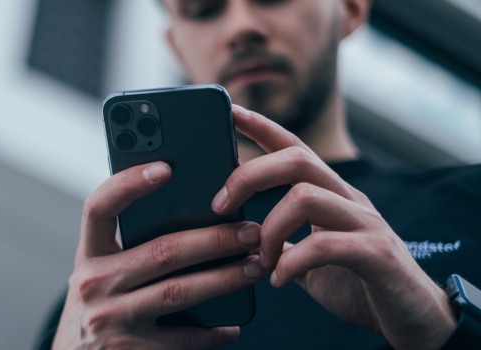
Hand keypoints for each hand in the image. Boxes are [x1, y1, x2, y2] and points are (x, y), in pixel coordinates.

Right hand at [52, 161, 265, 348]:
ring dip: (224, 278)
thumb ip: (129, 245)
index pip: (99, 207)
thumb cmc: (100, 304)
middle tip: (250, 232)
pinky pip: (182, 339)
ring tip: (255, 267)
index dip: (128, 184)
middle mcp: (93, 284)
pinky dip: (212, 332)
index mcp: (88, 254)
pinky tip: (232, 324)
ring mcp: (110, 320)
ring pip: (179, 291)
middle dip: (214, 238)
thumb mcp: (101, 271)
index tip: (166, 167)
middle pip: (161, 251)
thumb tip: (193, 212)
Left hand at [210, 104, 456, 349]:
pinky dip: (291, 263)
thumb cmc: (361, 287)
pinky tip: (279, 280)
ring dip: (269, 229)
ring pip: (305, 196)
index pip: (295, 148)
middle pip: (296, 159)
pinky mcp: (377, 254)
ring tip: (259, 260)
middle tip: (219, 205)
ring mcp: (366, 224)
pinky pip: (324, 245)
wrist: (416, 322)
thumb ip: (285, 245)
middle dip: (249, 175)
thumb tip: (245, 240)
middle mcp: (350, 200)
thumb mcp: (312, 261)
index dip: (262, 127)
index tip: (230, 110)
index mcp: (332, 196)